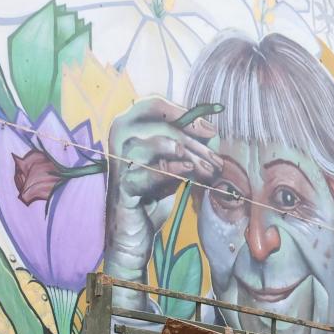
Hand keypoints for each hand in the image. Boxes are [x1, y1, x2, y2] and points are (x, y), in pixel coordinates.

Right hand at [108, 97, 223, 203]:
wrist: (136, 227)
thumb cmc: (153, 191)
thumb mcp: (174, 161)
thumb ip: (188, 144)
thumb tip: (211, 133)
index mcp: (128, 126)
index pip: (153, 106)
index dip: (183, 113)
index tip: (209, 131)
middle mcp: (118, 139)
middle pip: (159, 127)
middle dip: (193, 143)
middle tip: (215, 161)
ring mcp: (118, 162)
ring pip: (152, 146)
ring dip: (186, 157)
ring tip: (206, 171)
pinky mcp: (122, 187)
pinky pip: (146, 173)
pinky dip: (169, 170)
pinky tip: (187, 171)